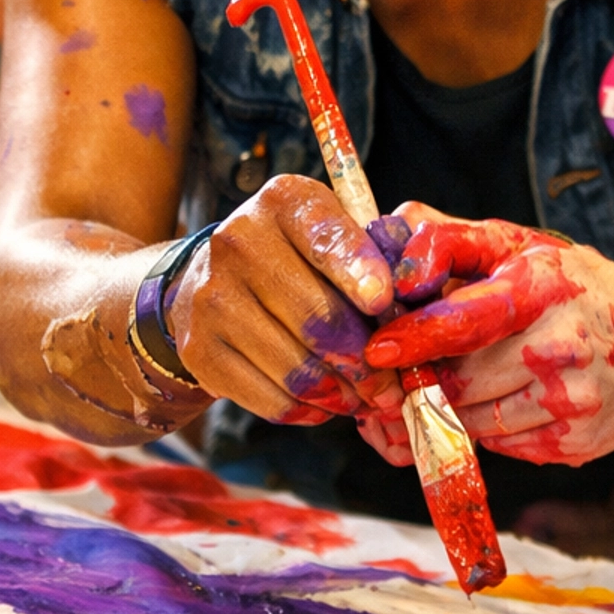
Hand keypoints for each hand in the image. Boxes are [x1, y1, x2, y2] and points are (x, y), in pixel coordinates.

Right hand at [168, 175, 406, 431]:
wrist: (210, 280)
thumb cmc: (296, 258)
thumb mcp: (334, 233)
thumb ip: (377, 256)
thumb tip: (414, 310)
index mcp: (283, 202)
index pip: (326, 238)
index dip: (359, 272)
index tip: (384, 303)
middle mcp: (239, 242)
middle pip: (317, 317)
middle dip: (365, 361)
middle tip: (391, 384)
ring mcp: (212, 297)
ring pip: (296, 367)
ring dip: (341, 394)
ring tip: (365, 399)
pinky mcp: (200, 349)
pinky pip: (268, 398)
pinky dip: (307, 410)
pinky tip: (327, 404)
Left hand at [367, 228, 613, 463]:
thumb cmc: (578, 287)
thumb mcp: (525, 247)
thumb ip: (455, 238)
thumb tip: (392, 230)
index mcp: (543, 288)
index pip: (466, 319)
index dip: (416, 337)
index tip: (378, 348)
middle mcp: (562, 345)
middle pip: (461, 380)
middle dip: (422, 380)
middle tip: (398, 375)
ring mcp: (572, 400)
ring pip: (474, 420)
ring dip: (449, 407)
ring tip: (447, 387)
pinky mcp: (576, 442)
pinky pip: (502, 446)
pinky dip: (486, 428)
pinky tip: (497, 403)